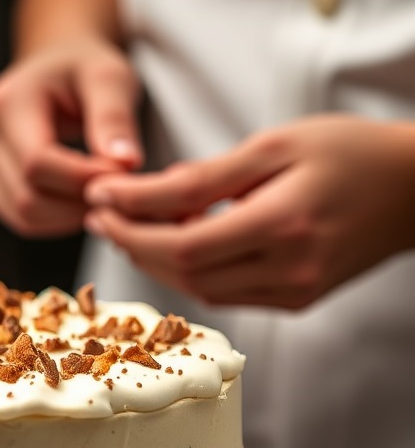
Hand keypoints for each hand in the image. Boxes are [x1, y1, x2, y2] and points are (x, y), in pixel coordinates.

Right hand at [0, 36, 142, 237]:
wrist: (57, 67)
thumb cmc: (83, 69)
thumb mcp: (109, 77)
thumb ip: (115, 118)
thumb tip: (125, 162)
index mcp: (8, 103)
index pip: (36, 162)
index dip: (81, 179)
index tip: (123, 173)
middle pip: (27, 197)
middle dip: (78, 203)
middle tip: (117, 189)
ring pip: (23, 216)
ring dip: (68, 217)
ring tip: (101, 193)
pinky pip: (20, 219)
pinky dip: (56, 221)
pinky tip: (80, 200)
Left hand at [83, 115, 414, 308]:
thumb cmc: (348, 152)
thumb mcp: (273, 146)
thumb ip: (203, 177)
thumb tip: (135, 194)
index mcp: (284, 225)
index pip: (181, 243)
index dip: (130, 226)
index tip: (98, 201)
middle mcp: (289, 270)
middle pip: (183, 272)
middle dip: (132, 243)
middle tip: (103, 214)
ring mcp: (294, 292)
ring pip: (198, 289)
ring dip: (156, 260)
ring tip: (132, 224)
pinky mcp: (296, 301)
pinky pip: (225, 294)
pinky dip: (190, 270)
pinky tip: (177, 242)